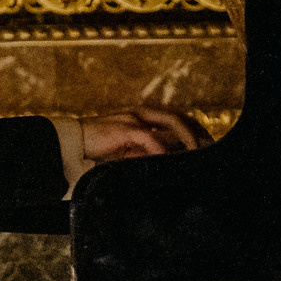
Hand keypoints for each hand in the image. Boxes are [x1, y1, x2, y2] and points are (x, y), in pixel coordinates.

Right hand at [81, 107, 210, 160]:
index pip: (178, 119)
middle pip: (181, 117)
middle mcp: (142, 114)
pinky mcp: (124, 128)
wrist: (69, 144)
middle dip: (198, 133)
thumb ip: (146, 155)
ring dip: (188, 138)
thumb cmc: (97, 151)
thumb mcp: (127, 153)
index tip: (207, 148)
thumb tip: (167, 167)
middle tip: (210, 151)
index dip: (195, 132)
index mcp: (144, 118)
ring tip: (197, 154)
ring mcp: (134, 118)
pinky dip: (162, 150)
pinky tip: (169, 161)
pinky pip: (150, 137)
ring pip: (172, 122)